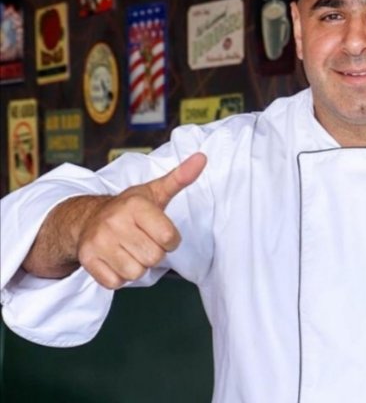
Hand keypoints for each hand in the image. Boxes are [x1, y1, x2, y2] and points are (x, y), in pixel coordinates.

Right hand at [77, 153, 206, 288]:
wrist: (88, 217)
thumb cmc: (130, 209)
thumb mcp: (156, 191)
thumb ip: (180, 177)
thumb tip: (202, 158)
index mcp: (135, 205)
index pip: (169, 239)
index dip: (169, 240)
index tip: (159, 232)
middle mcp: (114, 221)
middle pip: (153, 257)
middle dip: (153, 253)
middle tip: (142, 240)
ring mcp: (98, 241)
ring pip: (135, 273)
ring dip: (137, 266)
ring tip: (129, 250)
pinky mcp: (87, 259)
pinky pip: (115, 283)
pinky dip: (119, 277)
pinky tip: (115, 259)